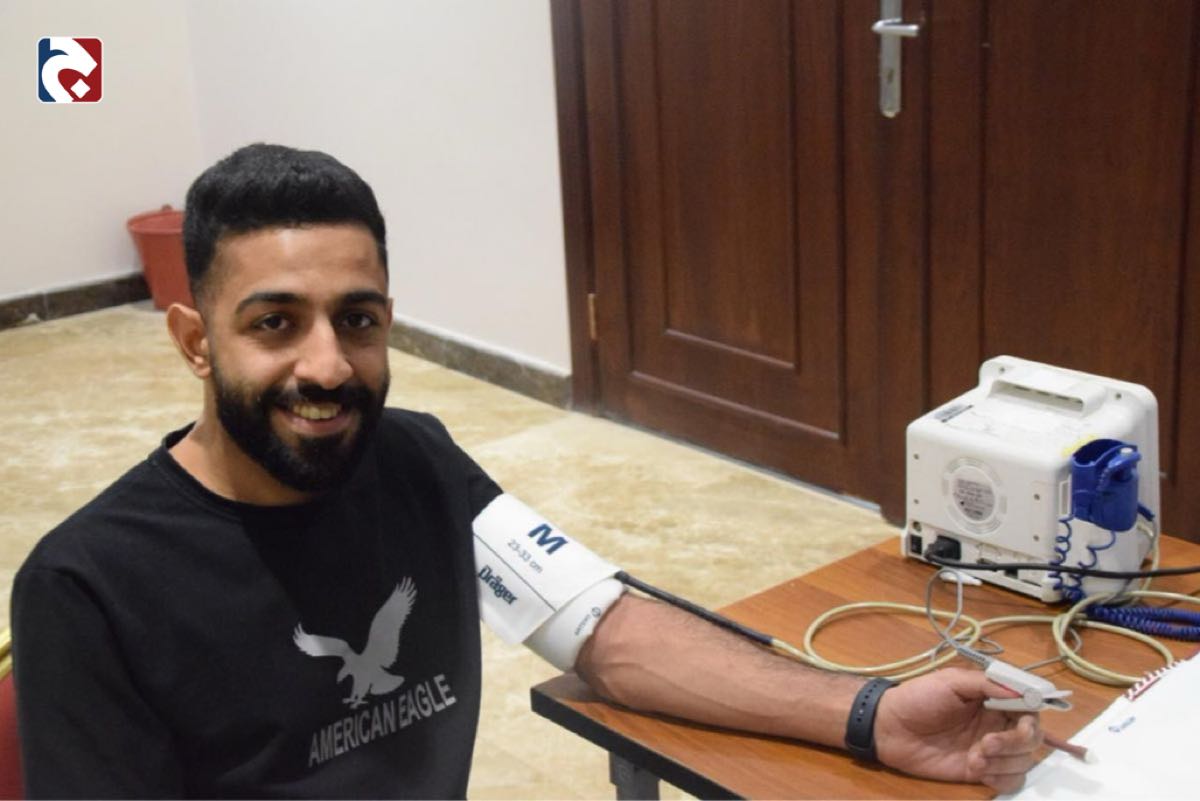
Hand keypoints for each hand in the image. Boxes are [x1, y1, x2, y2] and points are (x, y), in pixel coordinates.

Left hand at [872, 667, 1043, 792]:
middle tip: (987, 744)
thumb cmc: (917, 698)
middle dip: (1015, 743)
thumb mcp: (949, 681)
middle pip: (1031, 737)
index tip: (1021, 722)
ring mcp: (990, 750)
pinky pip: (1010, 781)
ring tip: (974, 758)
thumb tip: (1020, 691)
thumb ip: (985, 684)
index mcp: (993, 699)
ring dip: (1005, 762)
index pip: (1029, 708)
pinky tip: (979, 771)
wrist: (890, 728)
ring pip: (1024, 761)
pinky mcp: (981, 771)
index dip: (1032, 716)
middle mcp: (997, 724)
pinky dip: (1002, 778)